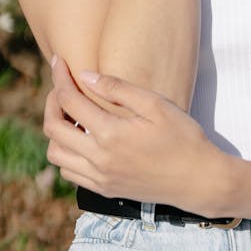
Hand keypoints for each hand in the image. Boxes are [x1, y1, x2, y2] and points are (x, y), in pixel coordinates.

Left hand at [43, 58, 222, 213]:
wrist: (199, 181)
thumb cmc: (183, 137)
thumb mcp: (156, 105)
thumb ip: (118, 89)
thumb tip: (85, 76)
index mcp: (111, 134)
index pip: (69, 100)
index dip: (60, 77)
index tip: (58, 60)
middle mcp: (99, 159)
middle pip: (53, 128)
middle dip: (51, 102)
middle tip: (62, 86)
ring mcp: (100, 178)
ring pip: (56, 154)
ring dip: (56, 131)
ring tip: (71, 114)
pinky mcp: (105, 190)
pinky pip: (69, 173)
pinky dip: (66, 153)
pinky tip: (82, 138)